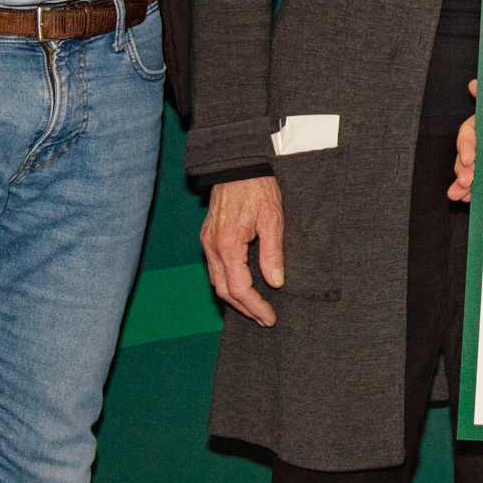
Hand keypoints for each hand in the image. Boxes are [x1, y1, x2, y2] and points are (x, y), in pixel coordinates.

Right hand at [200, 176, 284, 327]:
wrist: (238, 164)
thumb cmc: (258, 187)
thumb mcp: (273, 218)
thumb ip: (272, 253)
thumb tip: (275, 282)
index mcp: (228, 244)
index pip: (239, 289)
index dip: (255, 306)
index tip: (270, 317)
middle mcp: (212, 246)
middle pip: (224, 291)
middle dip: (245, 308)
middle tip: (265, 318)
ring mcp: (206, 242)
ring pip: (217, 281)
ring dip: (235, 298)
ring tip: (256, 308)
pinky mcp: (207, 236)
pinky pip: (214, 268)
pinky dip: (228, 282)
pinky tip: (242, 286)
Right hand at [448, 80, 478, 201]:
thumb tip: (474, 83)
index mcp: (478, 128)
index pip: (467, 137)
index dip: (465, 148)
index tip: (469, 158)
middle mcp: (477, 145)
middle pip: (464, 159)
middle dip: (462, 171)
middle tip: (465, 182)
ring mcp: (481, 161)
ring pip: (468, 173)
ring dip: (462, 185)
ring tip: (460, 196)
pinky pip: (477, 184)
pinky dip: (472, 192)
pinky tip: (469, 199)